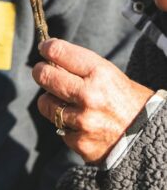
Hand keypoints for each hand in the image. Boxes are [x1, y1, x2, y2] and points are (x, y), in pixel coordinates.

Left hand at [32, 38, 153, 163]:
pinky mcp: (79, 141)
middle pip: (44, 76)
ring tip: (67, 102)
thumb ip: (81, 68)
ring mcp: (83, 120)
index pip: (59, 52)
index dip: (47, 48)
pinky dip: (65, 124)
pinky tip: (80, 123)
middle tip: (43, 72)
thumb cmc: (126, 100)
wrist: (149, 135)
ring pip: (46, 103)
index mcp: (100, 73)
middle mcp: (90, 95)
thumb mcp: (110, 75)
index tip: (44, 48)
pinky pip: (58, 127)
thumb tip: (50, 59)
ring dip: (52, 101)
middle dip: (40, 72)